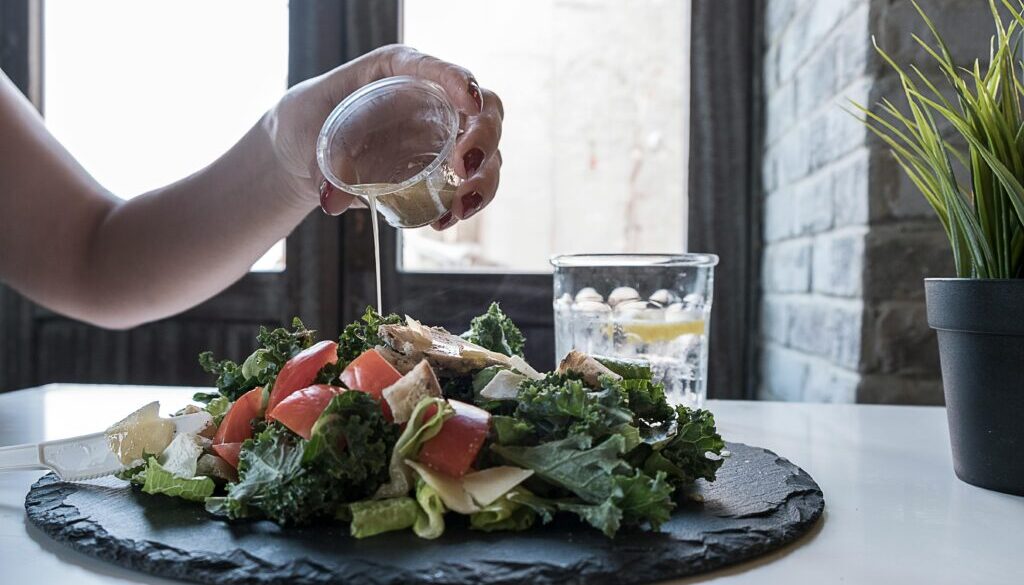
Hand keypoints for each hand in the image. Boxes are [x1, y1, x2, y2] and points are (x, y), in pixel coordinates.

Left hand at [267, 44, 503, 229]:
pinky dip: (466, 203)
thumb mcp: (307, 132)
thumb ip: (322, 164)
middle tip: (464, 167)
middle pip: (483, 110)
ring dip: (483, 180)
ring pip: (487, 152)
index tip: (469, 102)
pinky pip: (470, 185)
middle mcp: (432, 101)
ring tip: (460, 207)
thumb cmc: (309, 122)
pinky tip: (443, 221)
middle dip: (484, 138)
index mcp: (399, 72)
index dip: (459, 81)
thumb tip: (332, 201)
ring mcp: (443, 136)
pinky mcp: (443, 170)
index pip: (437, 69)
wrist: (306, 151)